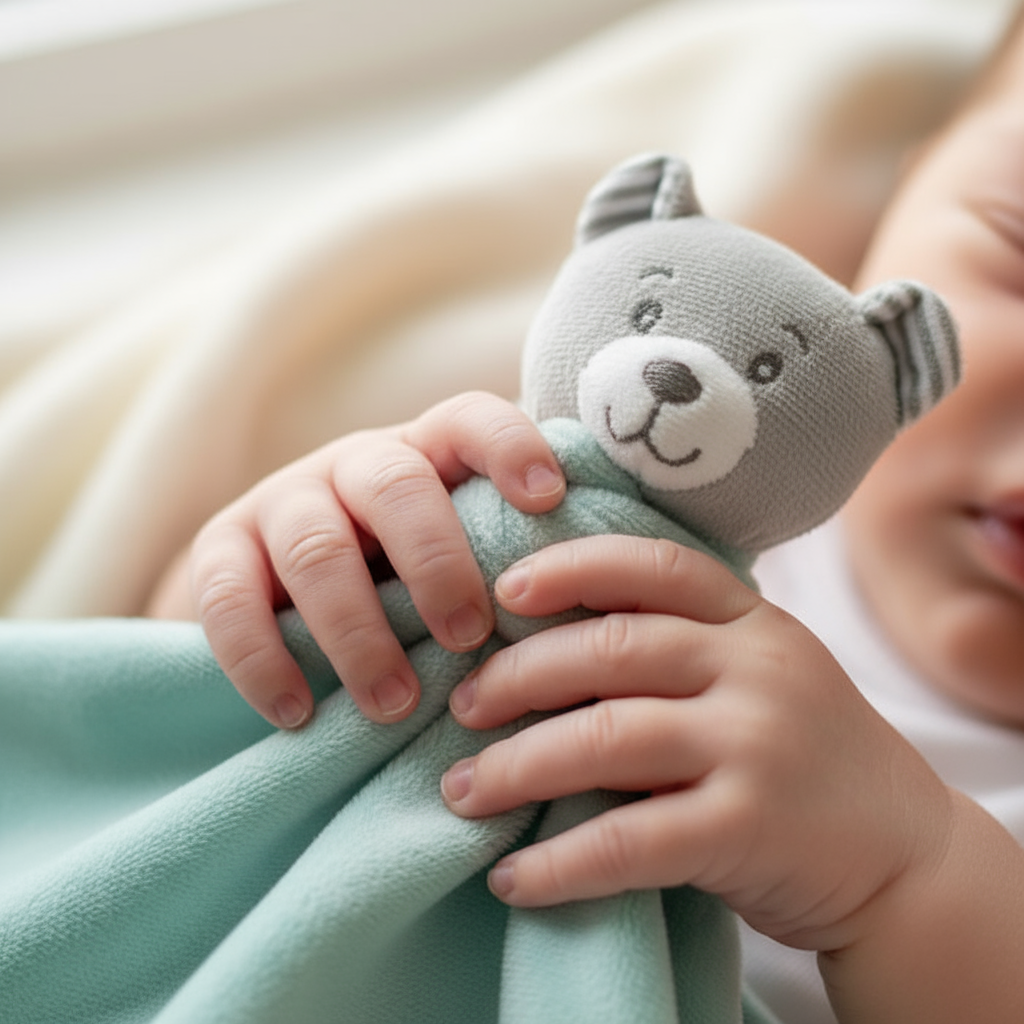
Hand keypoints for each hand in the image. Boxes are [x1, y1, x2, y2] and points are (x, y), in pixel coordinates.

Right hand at [180, 392, 564, 728]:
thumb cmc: (402, 576)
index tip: (549, 500)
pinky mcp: (219, 551)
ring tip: (394, 705)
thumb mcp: (454, 549)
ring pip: (316, 548)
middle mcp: (353, 465)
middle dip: (437, 564)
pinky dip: (262, 661)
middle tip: (469, 638)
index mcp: (424, 455)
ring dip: (359, 633)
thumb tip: (595, 603)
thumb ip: (508, 558)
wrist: (276, 583)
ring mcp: (281, 502)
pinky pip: (228, 599)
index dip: (510, 447)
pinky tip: (296, 713)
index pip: (469, 420)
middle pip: (395, 488)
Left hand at [441, 535, 951, 954]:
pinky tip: (511, 877)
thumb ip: (678, 645)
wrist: (901, 850)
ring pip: (606, 738)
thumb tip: (538, 639)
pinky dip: (559, 863)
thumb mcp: (755, 671)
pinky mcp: (751, 828)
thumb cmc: (798, 748)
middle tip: (461, 707)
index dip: (571, 567)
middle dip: (517, 676)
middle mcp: (756, 667)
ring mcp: (757, 744)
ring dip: (516, 767)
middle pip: (610, 648)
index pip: (653, 565)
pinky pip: (630, 841)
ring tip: (462, 791)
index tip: (505, 591)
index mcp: (751, 618)